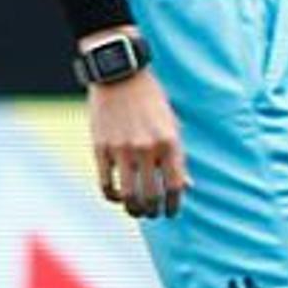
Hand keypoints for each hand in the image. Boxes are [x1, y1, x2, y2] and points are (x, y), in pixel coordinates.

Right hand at [85, 58, 188, 217]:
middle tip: (152, 213)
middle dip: (153, 211)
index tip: (171, 212)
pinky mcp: (101, 148)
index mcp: (169, 142)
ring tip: (135, 210)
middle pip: (151, 197)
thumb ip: (178, 156)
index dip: (174, 206)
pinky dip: (112, 196)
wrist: (120, 75)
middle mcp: (147, 148)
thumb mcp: (171, 124)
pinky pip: (106, 184)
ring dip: (133, 209)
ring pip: (128, 196)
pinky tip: (117, 196)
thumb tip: (186, 186)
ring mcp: (122, 149)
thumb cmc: (150, 100)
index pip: (175, 187)